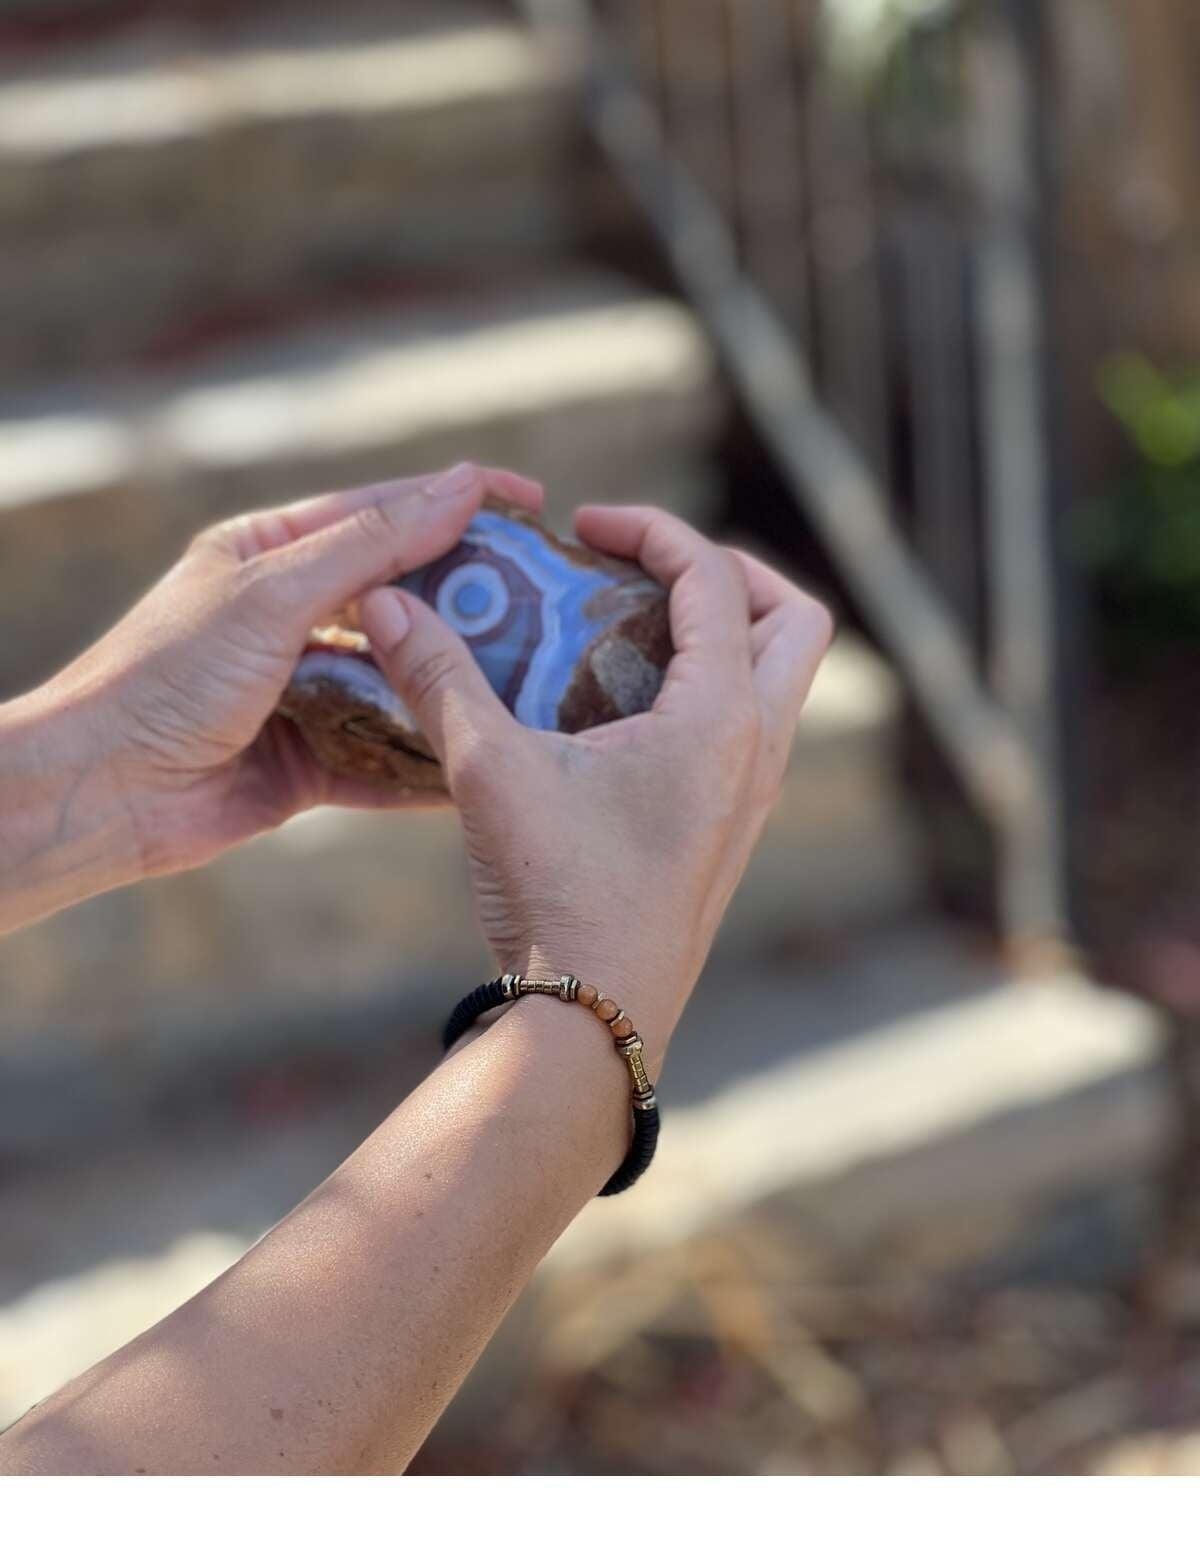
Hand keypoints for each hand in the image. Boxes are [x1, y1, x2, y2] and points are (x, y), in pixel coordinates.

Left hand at [29, 461, 542, 881]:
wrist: (103, 793)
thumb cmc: (168, 675)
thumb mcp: (272, 594)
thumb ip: (370, 544)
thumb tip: (459, 486)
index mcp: (271, 554)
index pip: (383, 511)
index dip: (458, 502)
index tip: (533, 501)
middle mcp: (292, 617)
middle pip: (404, 597)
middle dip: (474, 599)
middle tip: (555, 600)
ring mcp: (307, 690)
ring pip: (403, 678)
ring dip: (460, 682)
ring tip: (542, 679)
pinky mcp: (313, 762)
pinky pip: (387, 755)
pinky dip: (430, 759)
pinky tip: (487, 757)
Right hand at [359, 505, 831, 1061]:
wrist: (593, 1019)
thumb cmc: (558, 892)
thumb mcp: (489, 771)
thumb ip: (440, 677)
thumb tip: (385, 602)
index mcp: (721, 715)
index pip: (713, 577)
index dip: (650, 529)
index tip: (584, 525)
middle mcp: (757, 748)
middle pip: (792, 619)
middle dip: (728, 573)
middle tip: (646, 568)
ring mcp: (752, 795)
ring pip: (780, 679)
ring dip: (723, 634)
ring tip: (631, 629)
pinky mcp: (731, 831)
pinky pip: (750, 730)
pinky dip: (708, 691)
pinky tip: (620, 711)